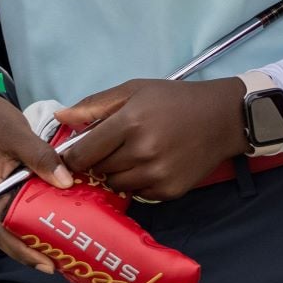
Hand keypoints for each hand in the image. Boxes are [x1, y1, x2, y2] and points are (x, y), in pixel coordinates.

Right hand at [0, 96, 74, 270]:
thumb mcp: (18, 136)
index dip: (22, 250)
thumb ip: (41, 157)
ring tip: (61, 246)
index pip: (1, 231)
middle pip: (8, 234)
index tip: (45, 262)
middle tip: (61, 260)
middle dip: (32, 250)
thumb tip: (66, 181)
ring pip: (14, 223)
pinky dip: (34, 216)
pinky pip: (18, 208)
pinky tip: (54, 216)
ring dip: (34, 235)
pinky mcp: (3, 187)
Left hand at [52, 77, 246, 201]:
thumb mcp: (134, 90)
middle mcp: (142, 152)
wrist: (222, 118)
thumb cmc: (174, 99)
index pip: (83, 153)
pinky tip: (149, 165)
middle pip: (98, 170)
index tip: (72, 154)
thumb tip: (60, 116)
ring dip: (115, 173)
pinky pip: (138, 193)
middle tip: (108, 148)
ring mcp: (157, 174)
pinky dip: (137, 182)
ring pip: (115, 185)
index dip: (72, 156)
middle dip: (96, 161)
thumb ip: (94, 105)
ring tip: (130, 155)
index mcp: (129, 123)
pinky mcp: (169, 191)